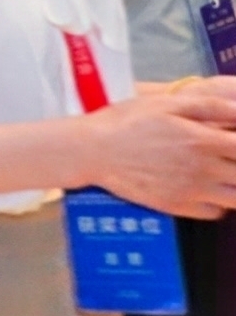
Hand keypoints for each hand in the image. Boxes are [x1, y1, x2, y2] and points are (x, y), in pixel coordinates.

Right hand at [84, 81, 235, 216]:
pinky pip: (216, 212)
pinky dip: (220, 203)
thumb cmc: (128, 121)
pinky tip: (208, 188)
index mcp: (202, 141)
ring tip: (225, 172)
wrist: (93, 151)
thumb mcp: (167, 103)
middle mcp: (202, 170)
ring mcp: (190, 192)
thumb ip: (211, 106)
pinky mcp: (177, 206)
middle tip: (228, 155)